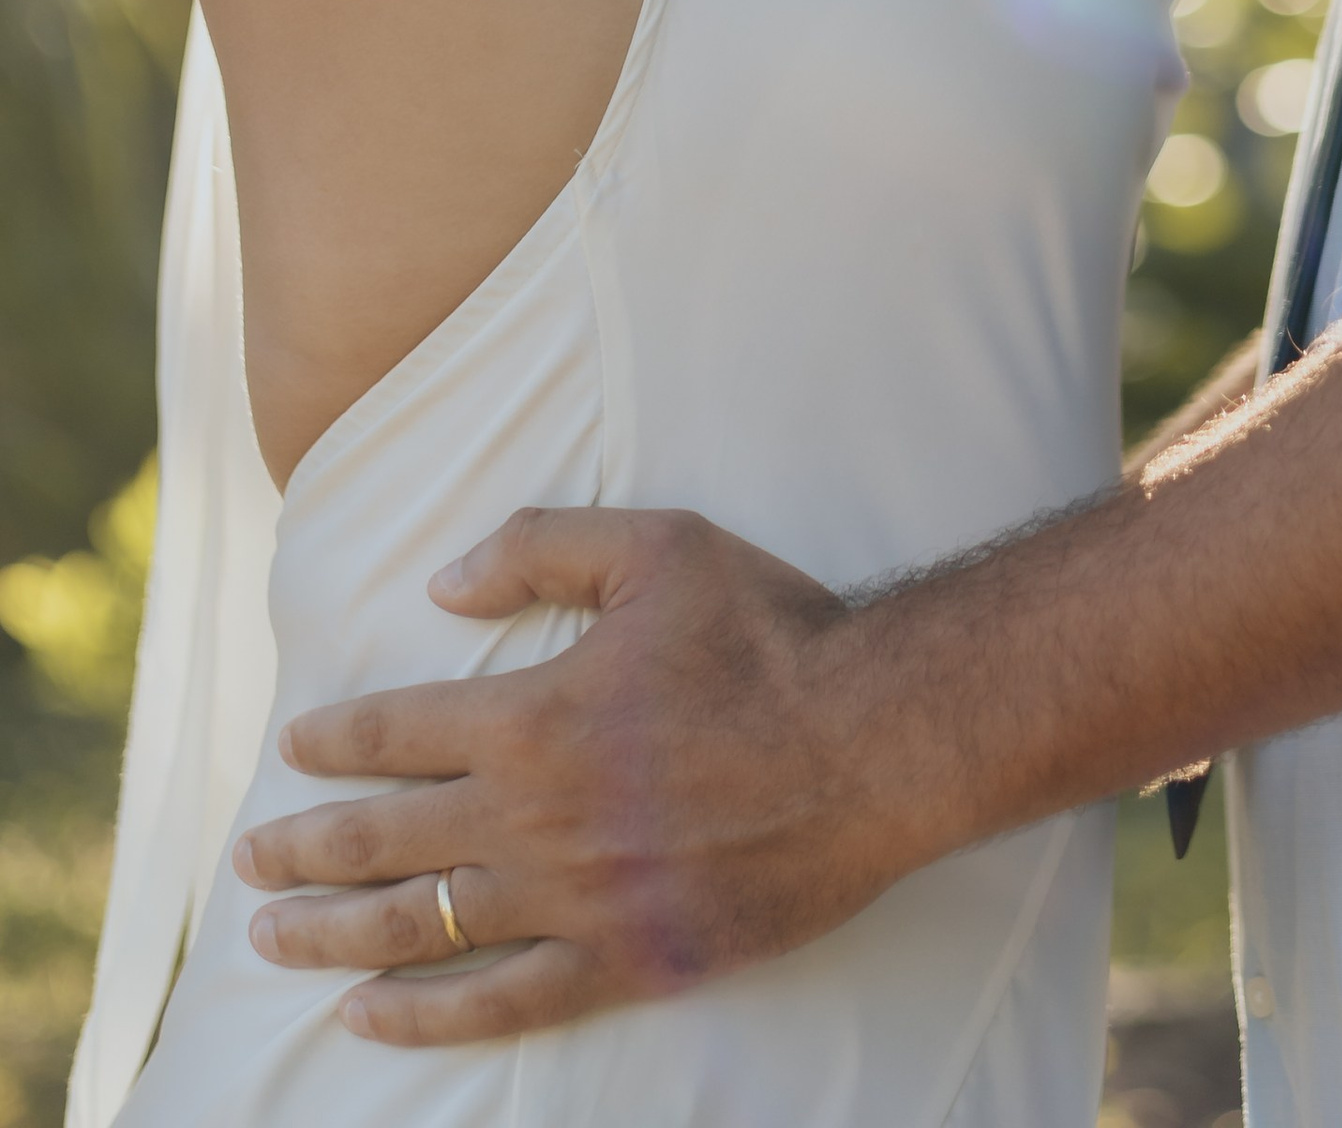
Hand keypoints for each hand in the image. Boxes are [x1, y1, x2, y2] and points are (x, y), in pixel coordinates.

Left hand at [232, 509, 897, 1045]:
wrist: (869, 743)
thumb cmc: (769, 634)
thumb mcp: (659, 547)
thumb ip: (543, 545)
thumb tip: (445, 580)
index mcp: (533, 713)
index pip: (397, 733)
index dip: (334, 743)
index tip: (293, 750)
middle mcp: (532, 815)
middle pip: (383, 841)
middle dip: (303, 850)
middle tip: (248, 864)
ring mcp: (573, 899)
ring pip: (419, 928)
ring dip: (334, 936)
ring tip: (274, 942)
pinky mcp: (621, 959)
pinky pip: (499, 1003)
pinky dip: (423, 1016)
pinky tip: (368, 1019)